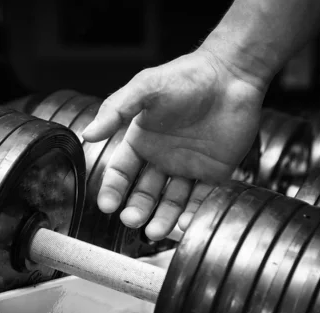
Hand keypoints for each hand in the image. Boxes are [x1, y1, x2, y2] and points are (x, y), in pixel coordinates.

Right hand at [81, 48, 266, 240]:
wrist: (231, 74)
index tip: (107, 205)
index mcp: (142, 140)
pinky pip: (200, 199)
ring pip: (171, 201)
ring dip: (162, 218)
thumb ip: (116, 110)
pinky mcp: (214, 173)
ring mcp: (188, 167)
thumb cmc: (187, 76)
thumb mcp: (145, 88)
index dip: (113, 189)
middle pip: (144, 192)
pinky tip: (183, 223)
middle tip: (132, 221)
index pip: (121, 172)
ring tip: (155, 232)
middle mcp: (162, 157)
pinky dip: (192, 213)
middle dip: (137, 209)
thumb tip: (88, 134)